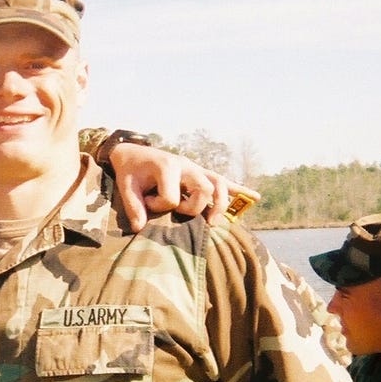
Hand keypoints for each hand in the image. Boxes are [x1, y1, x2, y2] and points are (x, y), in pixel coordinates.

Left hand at [109, 143, 258, 231]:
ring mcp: (196, 169)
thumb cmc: (130, 170)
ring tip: (213, 223)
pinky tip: (255, 198)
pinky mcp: (200, 173)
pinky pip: (224, 181)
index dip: (158, 205)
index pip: (172, 196)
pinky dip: (239, 190)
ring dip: (220, 204)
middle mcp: (186, 166)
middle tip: (180, 215)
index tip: (147, 202)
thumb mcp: (125, 186)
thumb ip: (133, 206)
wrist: (134, 152)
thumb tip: (139, 229)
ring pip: (219, 184)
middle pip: (205, 189)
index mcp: (167, 166)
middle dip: (194, 207)